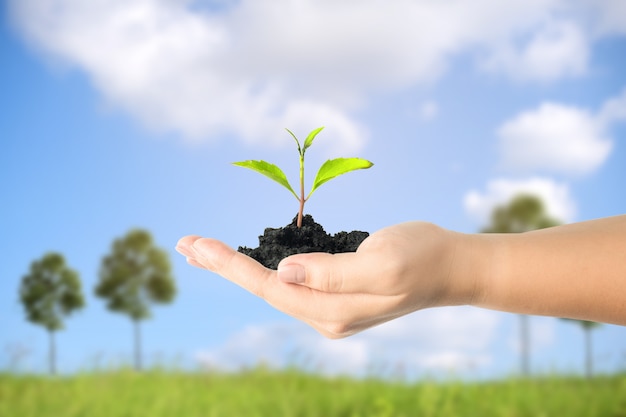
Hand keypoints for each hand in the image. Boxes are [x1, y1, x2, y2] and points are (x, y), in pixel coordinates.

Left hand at [176, 222, 470, 337]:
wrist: (451, 265)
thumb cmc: (422, 256)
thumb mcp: (383, 262)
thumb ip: (333, 274)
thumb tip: (283, 273)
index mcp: (332, 310)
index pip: (270, 287)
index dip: (231, 265)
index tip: (196, 244)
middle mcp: (326, 315)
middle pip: (263, 289)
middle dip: (222, 265)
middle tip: (184, 243)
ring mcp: (331, 308)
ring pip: (273, 287)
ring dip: (237, 267)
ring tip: (203, 249)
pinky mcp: (336, 295)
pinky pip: (290, 283)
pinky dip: (263, 268)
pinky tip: (250, 261)